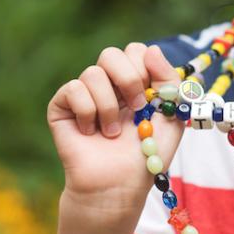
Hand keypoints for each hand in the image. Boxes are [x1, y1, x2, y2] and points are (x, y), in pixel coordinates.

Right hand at [46, 44, 184, 209]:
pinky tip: (90, 132)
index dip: (146, 68)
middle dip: (129, 79)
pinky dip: (88, 112)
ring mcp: (84, 94)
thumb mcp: (172, 116)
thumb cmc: (146, 155)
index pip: (136, 51)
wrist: (119, 184)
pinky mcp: (62, 107)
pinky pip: (73, 89)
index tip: (153, 95)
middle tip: (137, 108)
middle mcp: (108, 85)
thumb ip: (169, 81)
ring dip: (109, 106)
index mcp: (134, 83)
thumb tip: (153, 49)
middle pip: (112, 53)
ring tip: (112, 131)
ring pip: (93, 73)